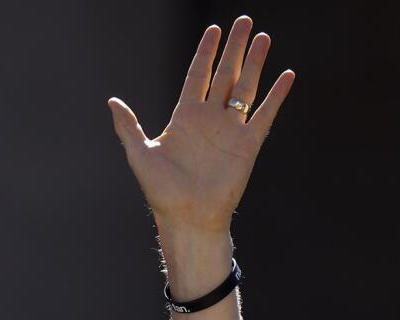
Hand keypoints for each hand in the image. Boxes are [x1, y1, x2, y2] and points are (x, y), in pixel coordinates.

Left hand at [109, 17, 293, 233]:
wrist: (188, 218)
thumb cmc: (162, 192)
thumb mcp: (140, 155)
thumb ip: (128, 127)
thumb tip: (112, 101)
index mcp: (185, 117)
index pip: (198, 75)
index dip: (206, 52)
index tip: (214, 29)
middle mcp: (209, 119)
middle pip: (225, 74)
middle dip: (234, 47)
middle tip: (244, 21)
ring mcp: (230, 130)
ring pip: (246, 88)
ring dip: (255, 62)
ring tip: (263, 37)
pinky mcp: (247, 145)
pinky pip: (264, 114)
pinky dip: (276, 95)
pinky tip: (287, 75)